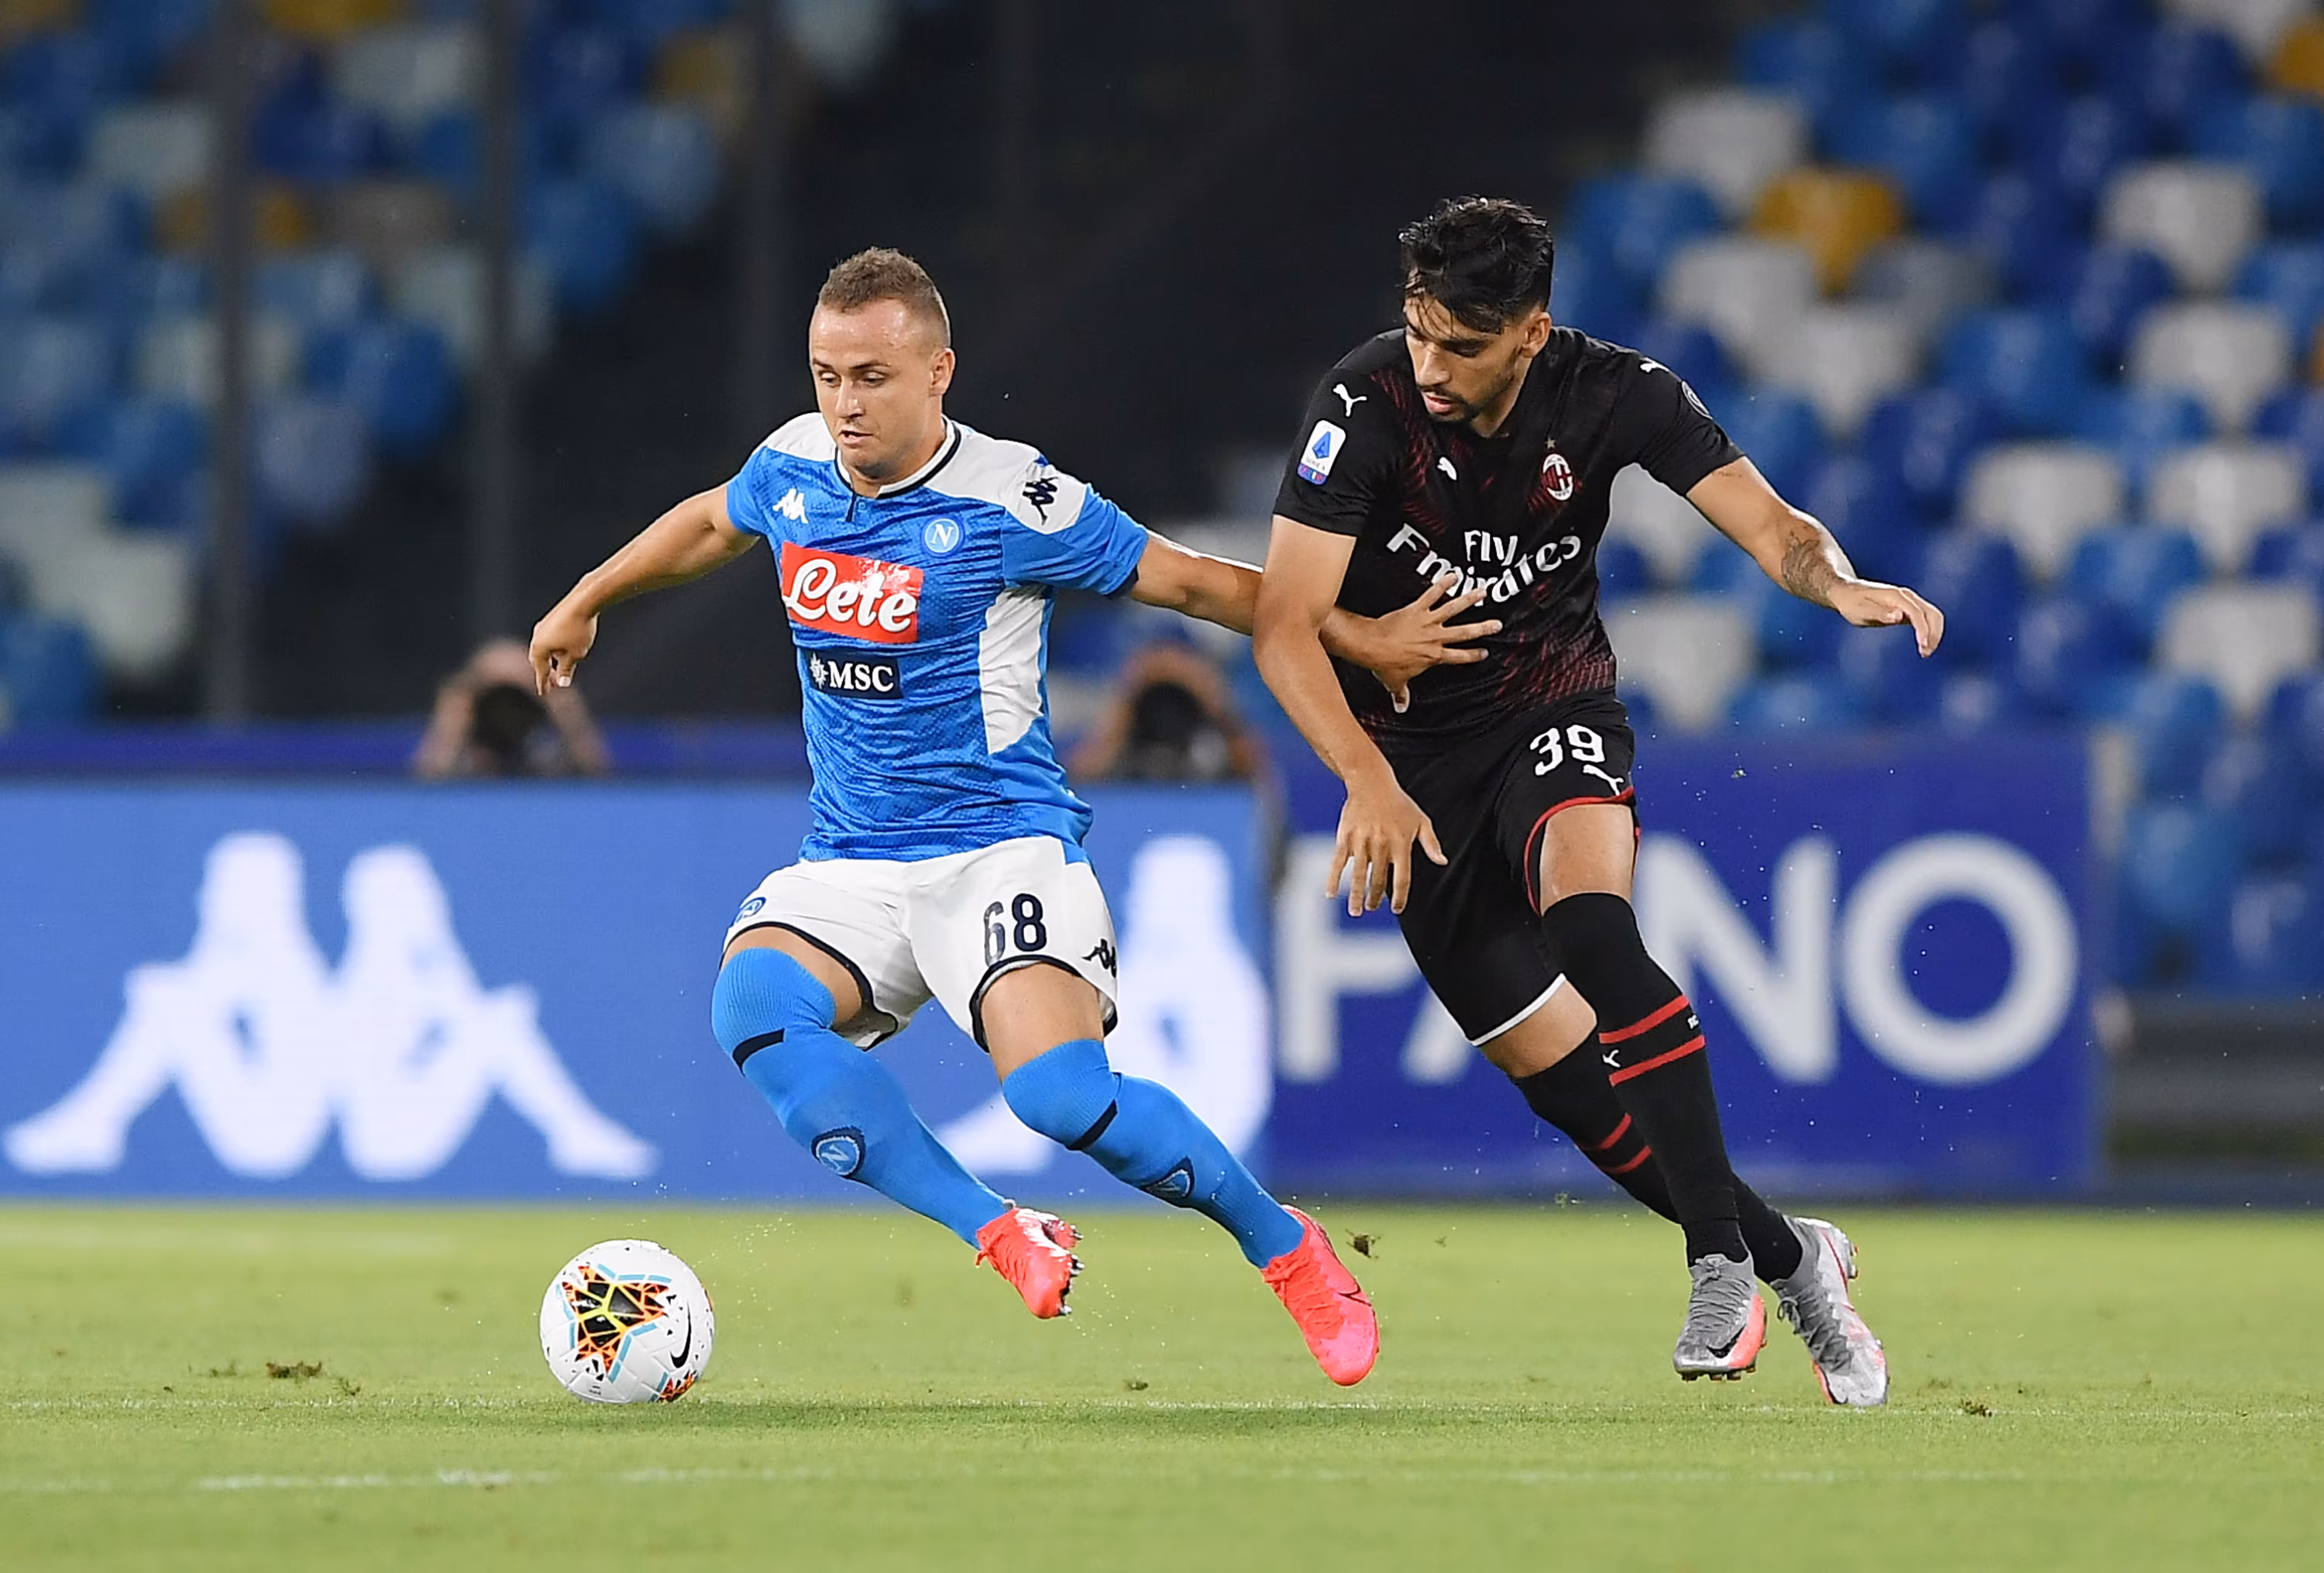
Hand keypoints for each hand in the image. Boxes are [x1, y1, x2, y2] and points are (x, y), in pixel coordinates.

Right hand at [529, 600, 598, 693]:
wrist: (584, 601)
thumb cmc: (579, 630)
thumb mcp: (575, 655)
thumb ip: (567, 670)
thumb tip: (562, 683)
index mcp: (539, 649)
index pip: (541, 672)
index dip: (543, 684)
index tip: (544, 693)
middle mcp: (536, 637)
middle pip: (538, 660)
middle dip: (546, 672)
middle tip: (554, 683)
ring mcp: (542, 627)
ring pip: (544, 649)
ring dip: (551, 660)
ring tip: (561, 668)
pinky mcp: (551, 619)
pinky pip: (549, 639)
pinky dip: (554, 649)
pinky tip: (563, 650)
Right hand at [1328, 765, 1445, 915]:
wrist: (1371, 783)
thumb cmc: (1399, 803)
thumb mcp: (1421, 821)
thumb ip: (1431, 843)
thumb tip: (1443, 862)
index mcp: (1401, 845)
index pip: (1402, 879)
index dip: (1400, 897)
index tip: (1397, 909)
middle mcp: (1382, 846)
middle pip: (1379, 881)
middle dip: (1375, 898)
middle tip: (1372, 908)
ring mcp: (1361, 842)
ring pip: (1358, 876)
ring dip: (1356, 896)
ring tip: (1356, 911)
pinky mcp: (1345, 838)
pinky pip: (1337, 863)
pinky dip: (1332, 879)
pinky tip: (1330, 894)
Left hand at [1358, 575, 1501, 712]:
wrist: (1371, 646)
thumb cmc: (1384, 663)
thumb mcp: (1395, 682)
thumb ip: (1401, 694)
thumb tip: (1401, 707)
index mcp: (1433, 656)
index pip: (1459, 656)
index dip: (1473, 655)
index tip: (1485, 652)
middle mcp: (1435, 638)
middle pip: (1465, 632)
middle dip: (1483, 628)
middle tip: (1497, 624)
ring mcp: (1427, 621)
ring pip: (1454, 609)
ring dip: (1470, 600)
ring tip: (1483, 592)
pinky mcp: (1417, 608)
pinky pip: (1432, 594)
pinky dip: (1443, 584)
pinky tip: (1454, 576)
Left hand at [1830, 579, 1944, 656]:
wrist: (1846, 592)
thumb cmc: (1851, 602)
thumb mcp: (1860, 610)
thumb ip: (1880, 613)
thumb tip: (1899, 616)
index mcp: (1895, 596)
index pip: (1917, 613)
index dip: (1923, 630)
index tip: (1923, 646)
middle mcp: (1906, 596)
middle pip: (1932, 613)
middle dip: (1934, 633)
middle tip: (1926, 653)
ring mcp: (1909, 600)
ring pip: (1933, 615)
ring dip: (1934, 633)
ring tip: (1926, 652)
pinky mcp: (1908, 607)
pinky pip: (1927, 617)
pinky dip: (1930, 630)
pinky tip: (1924, 644)